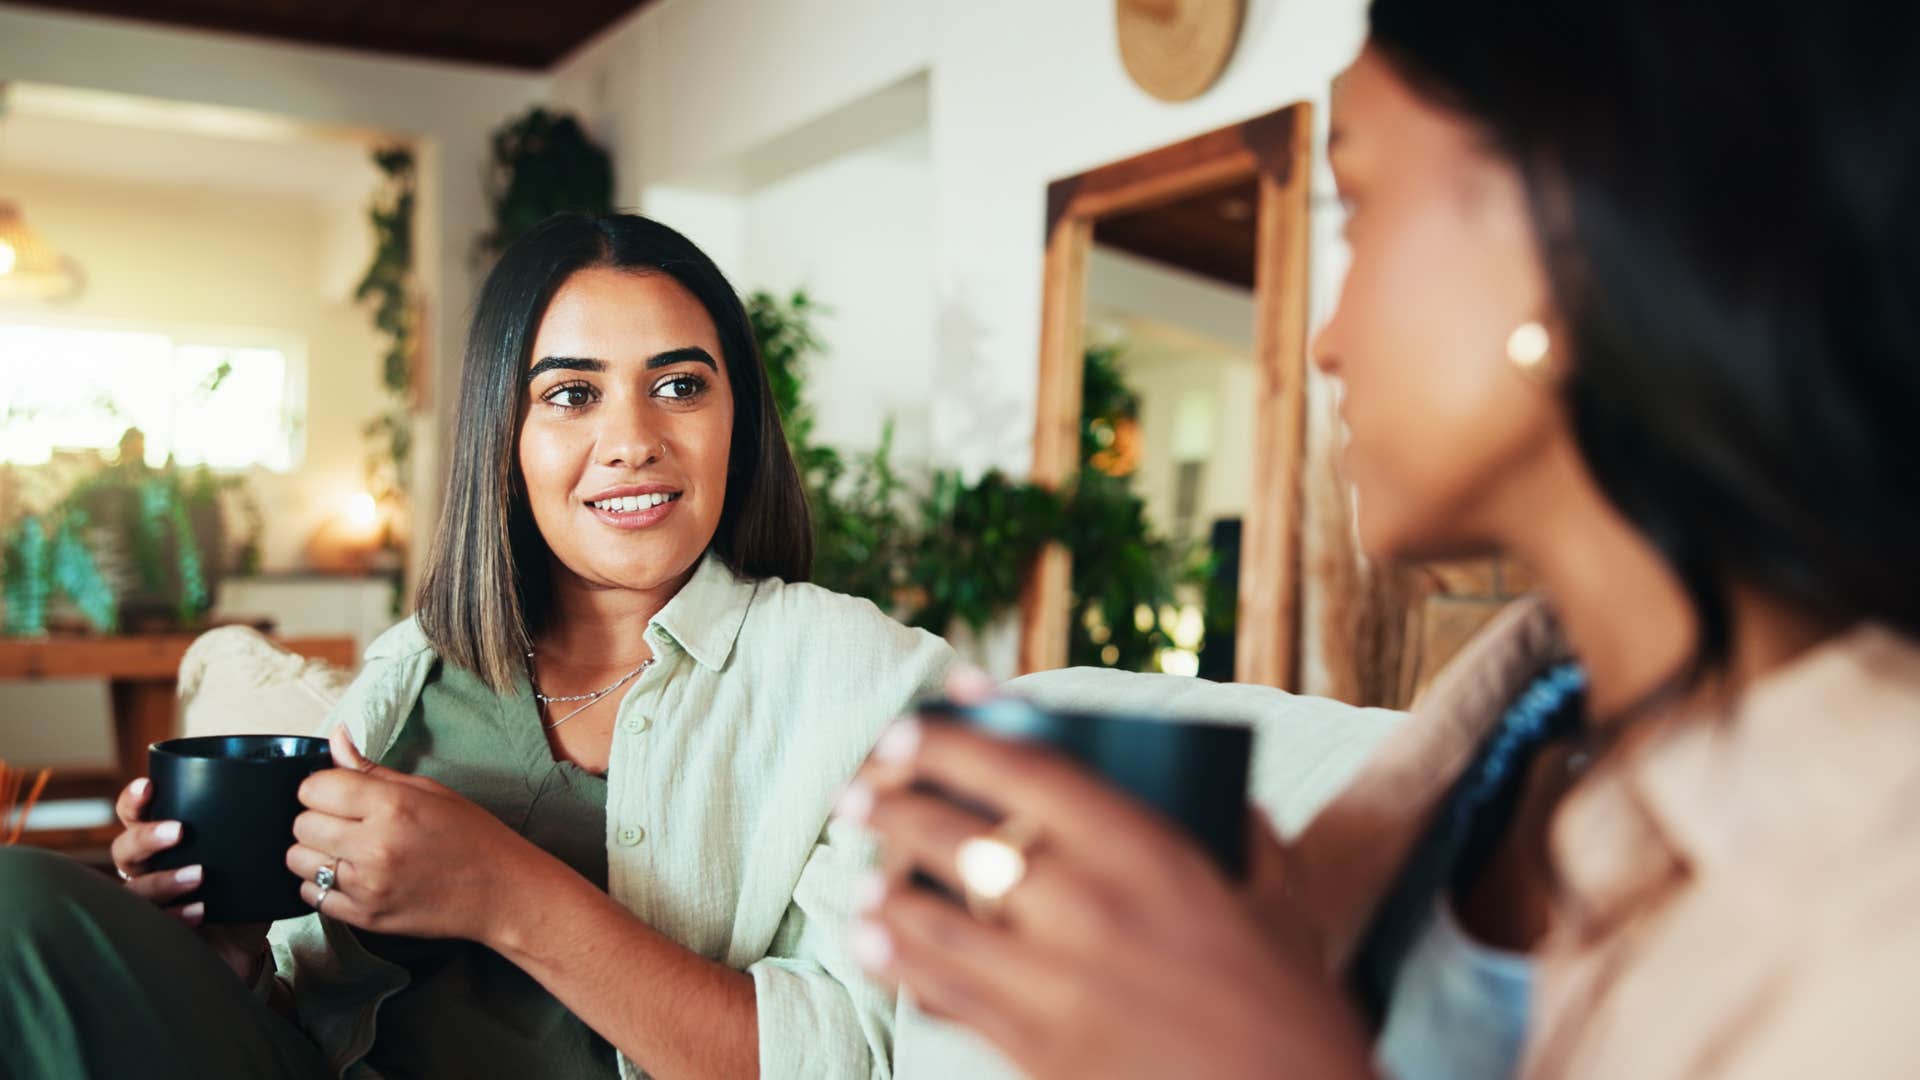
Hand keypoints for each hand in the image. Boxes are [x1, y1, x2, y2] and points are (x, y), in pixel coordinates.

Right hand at [109, 777, 268, 981]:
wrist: (244, 948)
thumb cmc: (242, 893)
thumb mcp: (252, 857)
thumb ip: (263, 826)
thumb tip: (301, 789)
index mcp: (163, 845)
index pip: (134, 816)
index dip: (134, 800)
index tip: (148, 785)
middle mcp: (148, 871)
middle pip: (125, 849)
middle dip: (147, 836)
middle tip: (179, 831)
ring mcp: (149, 904)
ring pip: (134, 888)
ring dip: (164, 879)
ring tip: (198, 875)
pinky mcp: (158, 933)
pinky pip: (154, 923)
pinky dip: (176, 915)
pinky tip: (198, 911)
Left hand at [284, 726, 555, 944]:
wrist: (501, 891)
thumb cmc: (471, 835)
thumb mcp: (428, 791)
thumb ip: (372, 769)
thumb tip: (335, 736)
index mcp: (393, 805)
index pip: (313, 788)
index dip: (322, 787)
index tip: (340, 794)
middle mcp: (375, 845)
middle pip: (301, 824)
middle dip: (317, 819)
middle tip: (346, 823)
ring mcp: (367, 885)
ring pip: (297, 861)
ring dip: (316, 852)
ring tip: (347, 850)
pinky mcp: (364, 917)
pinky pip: (311, 896)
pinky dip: (322, 885)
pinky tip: (351, 876)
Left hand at [838, 671, 1373, 1079]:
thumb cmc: (1294, 1007)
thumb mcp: (1280, 899)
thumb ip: (1239, 830)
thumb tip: (1208, 782)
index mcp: (1150, 854)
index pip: (1026, 772)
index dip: (952, 740)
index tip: (908, 726)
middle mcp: (1091, 908)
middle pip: (960, 838)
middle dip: (892, 807)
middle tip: (856, 794)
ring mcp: (1057, 985)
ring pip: (935, 919)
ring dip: (882, 888)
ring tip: (855, 875)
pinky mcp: (1039, 1054)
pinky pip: (946, 996)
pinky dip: (900, 963)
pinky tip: (872, 944)